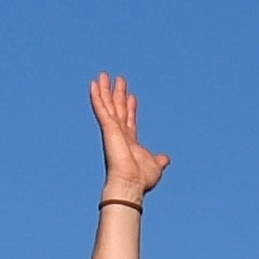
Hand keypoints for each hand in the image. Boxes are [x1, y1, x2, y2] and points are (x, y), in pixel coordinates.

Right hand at [90, 73, 168, 203]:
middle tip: (119, 79)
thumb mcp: (155, 166)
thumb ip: (159, 160)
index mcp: (130, 142)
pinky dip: (96, 96)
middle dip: (118, 95)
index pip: (130, 121)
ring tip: (104, 75)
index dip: (131, 108)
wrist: (130, 184)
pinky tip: (93, 83)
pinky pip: (100, 108)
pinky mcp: (107, 127)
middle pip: (118, 109)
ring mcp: (112, 130)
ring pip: (108, 105)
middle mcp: (119, 134)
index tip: (132, 96)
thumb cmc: (141, 180)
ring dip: (105, 90)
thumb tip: (166, 159)